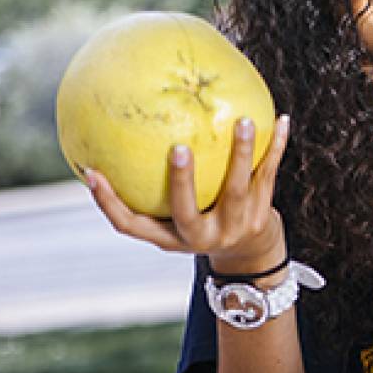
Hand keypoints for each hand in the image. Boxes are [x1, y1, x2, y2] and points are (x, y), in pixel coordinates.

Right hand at [86, 115, 291, 273]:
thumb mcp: (171, 217)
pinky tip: (282, 120)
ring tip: (244, 121)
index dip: (108, 204)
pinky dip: (276, 147)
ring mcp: (234, 227)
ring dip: (241, 154)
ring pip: (238, 189)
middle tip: (179, 148)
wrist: (250, 251)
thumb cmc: (199, 221)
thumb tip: (111, 137)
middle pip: (188, 211)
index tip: (91, 173)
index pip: (131, 226)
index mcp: (170, 238)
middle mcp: (200, 237)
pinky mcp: (262, 215)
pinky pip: (268, 175)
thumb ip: (148, 188)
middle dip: (182, 183)